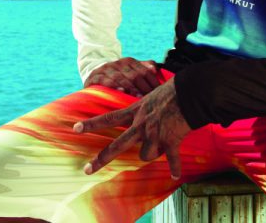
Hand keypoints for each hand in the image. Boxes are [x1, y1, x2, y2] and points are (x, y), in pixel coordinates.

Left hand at [73, 78, 191, 178]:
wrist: (190, 92)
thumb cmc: (173, 90)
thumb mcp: (151, 96)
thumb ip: (144, 110)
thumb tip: (143, 122)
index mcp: (136, 111)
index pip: (109, 118)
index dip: (91, 123)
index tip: (75, 128)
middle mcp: (141, 125)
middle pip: (118, 145)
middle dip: (101, 158)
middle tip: (87, 170)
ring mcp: (154, 134)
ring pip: (146, 155)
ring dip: (153, 152)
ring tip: (163, 141)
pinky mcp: (170, 140)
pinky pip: (171, 159)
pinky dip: (175, 167)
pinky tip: (175, 175)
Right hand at [84, 57, 160, 97]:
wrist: (95, 73)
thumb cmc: (118, 75)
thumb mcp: (131, 70)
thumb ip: (144, 68)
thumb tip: (154, 69)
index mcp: (129, 61)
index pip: (144, 71)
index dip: (152, 82)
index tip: (158, 93)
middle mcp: (118, 63)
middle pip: (134, 75)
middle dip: (143, 87)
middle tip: (149, 99)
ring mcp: (106, 69)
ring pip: (120, 78)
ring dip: (130, 88)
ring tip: (137, 97)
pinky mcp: (95, 76)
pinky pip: (104, 80)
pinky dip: (113, 85)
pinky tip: (120, 91)